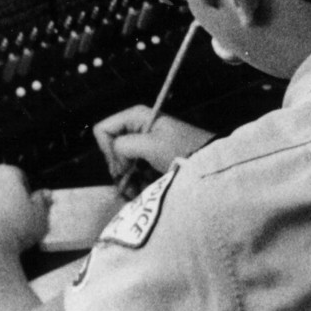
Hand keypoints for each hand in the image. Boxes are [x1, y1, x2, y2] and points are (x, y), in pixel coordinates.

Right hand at [92, 106, 212, 182]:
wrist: (208, 163)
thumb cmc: (181, 149)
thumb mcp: (150, 144)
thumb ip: (124, 146)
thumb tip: (114, 160)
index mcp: (136, 116)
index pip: (103, 130)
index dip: (109, 150)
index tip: (124, 167)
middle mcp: (137, 127)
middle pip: (110, 150)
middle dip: (118, 170)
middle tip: (129, 186)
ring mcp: (143, 144)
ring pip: (121, 164)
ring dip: (125, 181)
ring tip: (135, 194)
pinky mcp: (150, 159)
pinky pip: (132, 172)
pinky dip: (134, 184)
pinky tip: (140, 194)